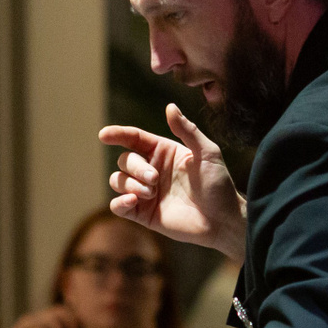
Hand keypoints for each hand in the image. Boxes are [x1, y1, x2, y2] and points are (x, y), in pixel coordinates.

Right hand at [100, 104, 246, 257]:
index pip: (133, 139)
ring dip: (130, 184)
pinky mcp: (143, 214)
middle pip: (125, 160)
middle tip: (155, 179)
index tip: (104, 135)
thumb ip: (188, 130)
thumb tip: (170, 107)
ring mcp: (146, 193)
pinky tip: (133, 202)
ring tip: (152, 193)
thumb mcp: (207, 153)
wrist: (223, 220)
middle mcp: (151, 170)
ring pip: (117, 180)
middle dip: (135, 168)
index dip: (117, 134)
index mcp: (163, 152)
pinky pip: (117, 206)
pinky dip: (119, 203)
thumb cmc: (219, 184)